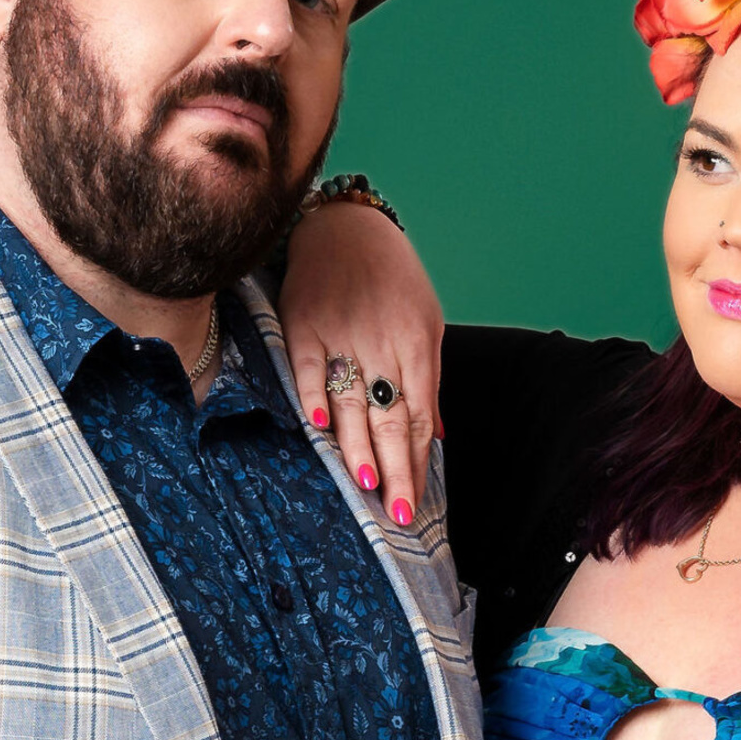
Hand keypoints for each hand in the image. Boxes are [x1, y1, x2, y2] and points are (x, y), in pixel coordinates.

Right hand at [278, 201, 441, 527]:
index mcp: (418, 342)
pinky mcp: (304, 322)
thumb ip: (428, 379)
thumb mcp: (425, 321)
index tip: (415, 502)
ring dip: (358, 445)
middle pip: (390, 415)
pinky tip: (316, 430)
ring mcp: (342, 331)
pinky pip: (307, 367)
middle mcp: (383, 339)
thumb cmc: (390, 278)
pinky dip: (311, 396)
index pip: (418, 414)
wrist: (345, 226)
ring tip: (366, 485)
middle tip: (398, 513)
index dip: (417, 462)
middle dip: (395, 469)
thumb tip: (436, 436)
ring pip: (351, 400)